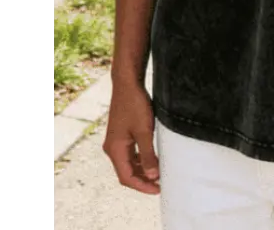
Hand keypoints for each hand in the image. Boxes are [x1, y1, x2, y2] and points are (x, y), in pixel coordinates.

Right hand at [102, 80, 160, 194]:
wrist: (128, 84)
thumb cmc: (135, 105)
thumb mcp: (144, 131)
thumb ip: (148, 154)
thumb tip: (153, 175)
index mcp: (115, 149)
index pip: (126, 177)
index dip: (142, 186)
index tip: (157, 189)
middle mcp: (112, 148)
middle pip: (127, 172)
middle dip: (144, 180)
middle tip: (161, 184)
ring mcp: (116, 141)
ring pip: (129, 163)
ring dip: (143, 170)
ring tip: (159, 174)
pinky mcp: (121, 135)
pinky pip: (130, 154)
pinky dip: (141, 159)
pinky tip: (153, 159)